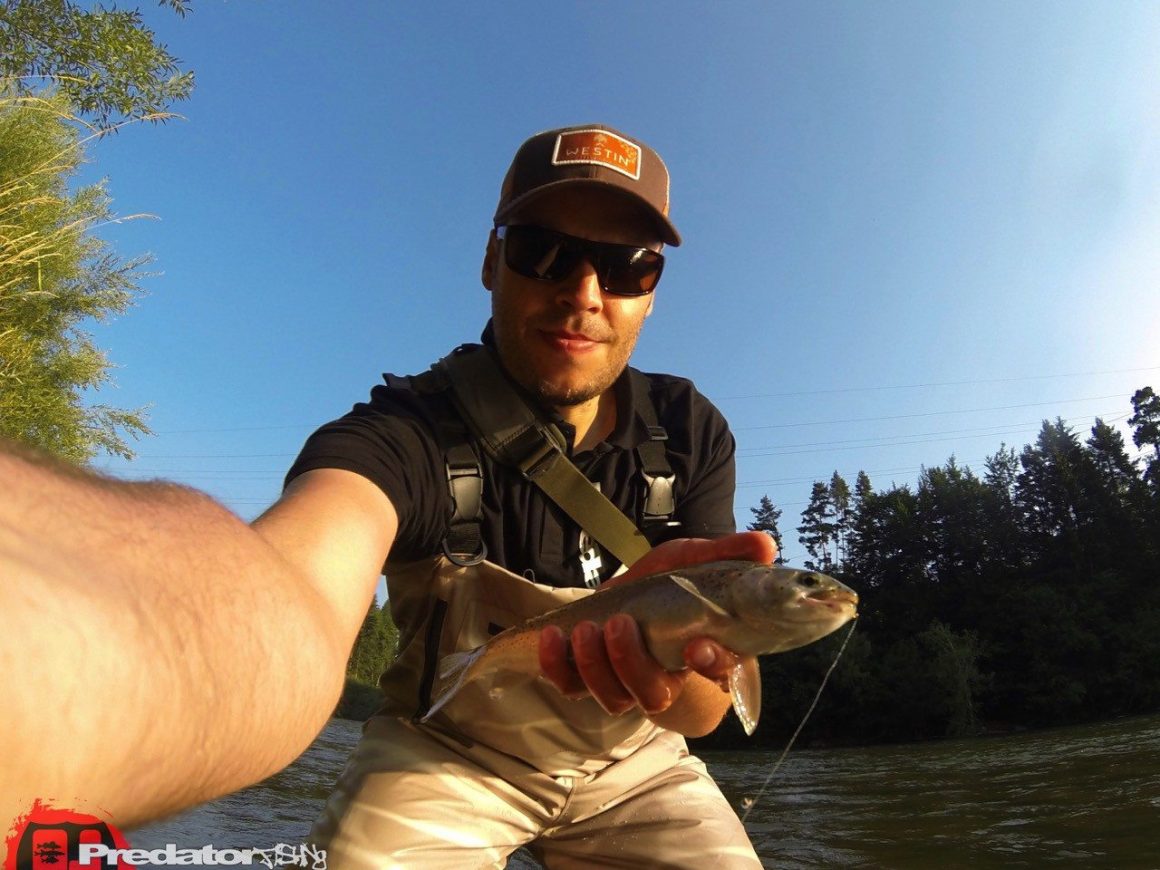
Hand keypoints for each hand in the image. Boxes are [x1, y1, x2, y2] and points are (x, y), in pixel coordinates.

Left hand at [538, 531, 776, 718]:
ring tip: (587, 629)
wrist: (636, 586)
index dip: (710, 666)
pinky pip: (571, 686)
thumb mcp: (699, 558)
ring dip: (595, 667)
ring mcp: (626, 683)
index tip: (698, 646)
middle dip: (632, 665)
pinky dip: (558, 666)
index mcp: (706, 654)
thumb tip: (765, 544)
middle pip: (653, 696)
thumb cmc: (675, 580)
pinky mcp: (589, 677)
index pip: (717, 673)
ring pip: (612, 698)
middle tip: (620, 625)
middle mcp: (668, 678)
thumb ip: (729, 552)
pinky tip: (553, 636)